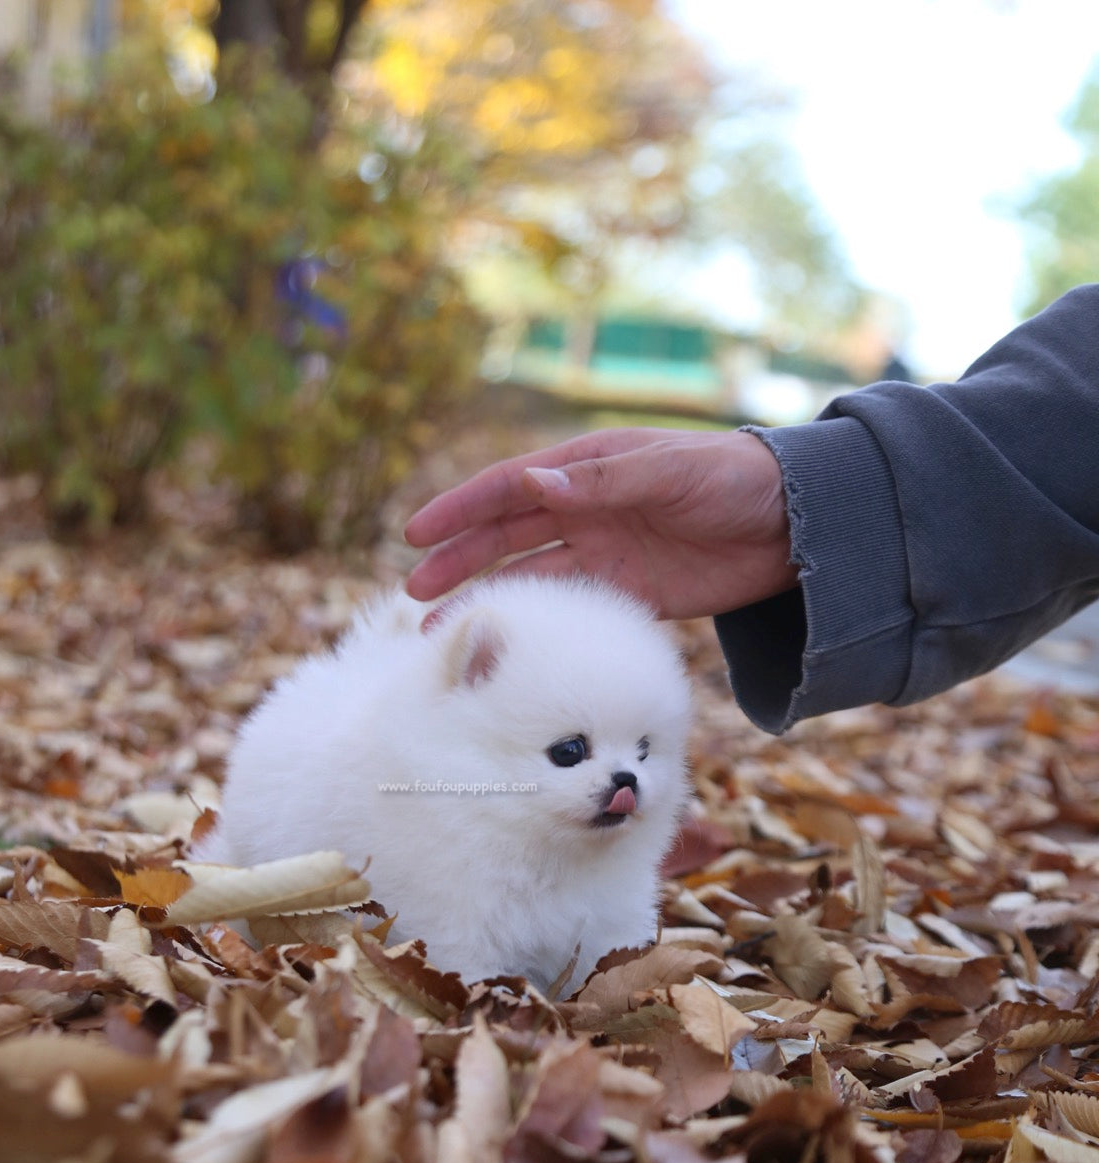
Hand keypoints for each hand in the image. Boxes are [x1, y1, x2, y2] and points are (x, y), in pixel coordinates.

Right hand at [404, 426, 796, 618]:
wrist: (797, 523)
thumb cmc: (734, 478)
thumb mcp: (669, 472)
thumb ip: (602, 481)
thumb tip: (531, 481)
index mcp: (589, 468)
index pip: (508, 488)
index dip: (460, 510)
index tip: (417, 535)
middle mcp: (587, 509)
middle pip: (506, 537)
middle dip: (458, 561)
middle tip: (412, 592)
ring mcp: (606, 553)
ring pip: (530, 579)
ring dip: (487, 600)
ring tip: (441, 631)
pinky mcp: (631, 594)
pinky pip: (572, 611)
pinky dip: (539, 627)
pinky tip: (510, 647)